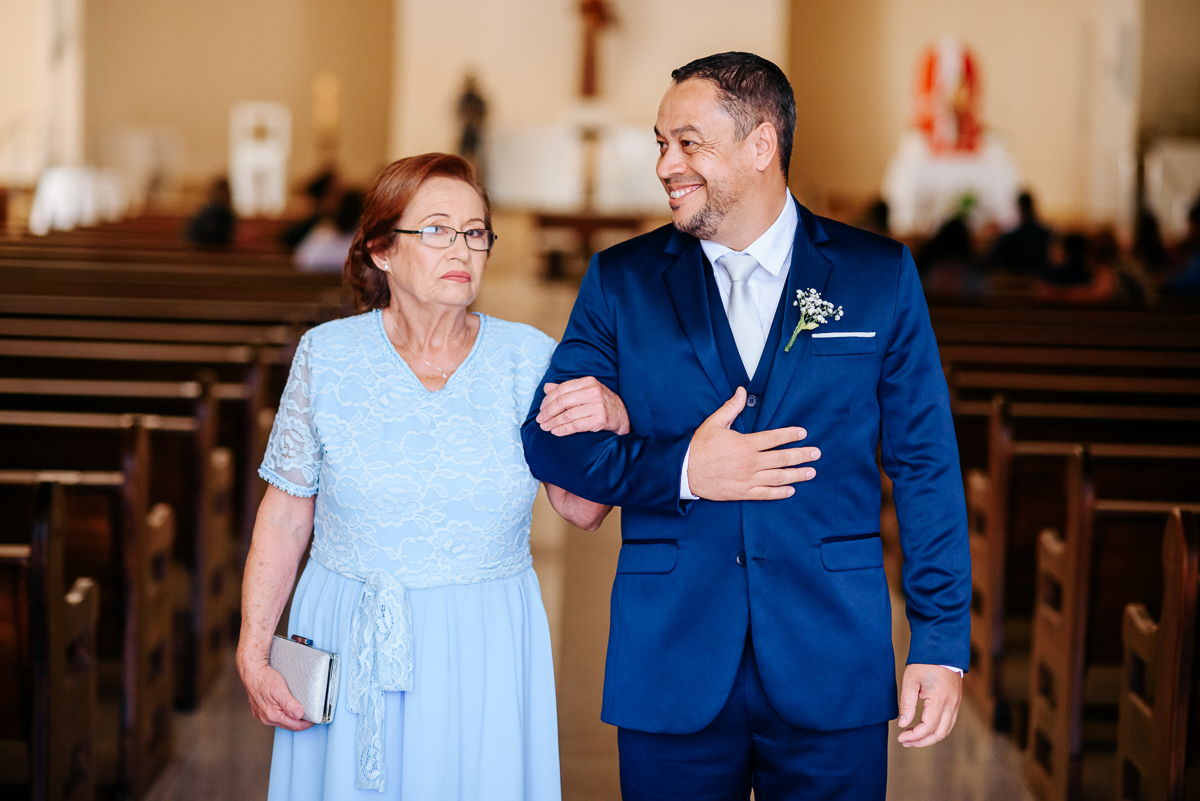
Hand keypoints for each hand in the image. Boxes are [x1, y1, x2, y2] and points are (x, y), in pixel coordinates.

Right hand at [238, 654, 313, 731]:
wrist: (252, 671)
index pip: (295, 726)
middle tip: (311, 714)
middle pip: (289, 725)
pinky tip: (288, 707)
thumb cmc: (265, 678)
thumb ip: (289, 703)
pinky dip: (283, 714)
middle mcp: (266, 718)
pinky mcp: (260, 711)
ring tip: (302, 710)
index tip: (315, 718)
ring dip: (292, 718)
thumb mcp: (279, 689)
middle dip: (301, 721)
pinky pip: (275, 716)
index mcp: (272, 715)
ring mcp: (262, 715)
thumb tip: (299, 714)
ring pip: (282, 721)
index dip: (307, 723)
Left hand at [537, 377, 630, 435]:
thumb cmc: (601, 403)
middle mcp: (593, 392)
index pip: (561, 390)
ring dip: (553, 422)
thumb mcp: (585, 391)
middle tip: (540, 420)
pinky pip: (575, 426)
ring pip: (567, 415)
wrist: (622, 416)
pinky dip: (563, 430)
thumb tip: (546, 387)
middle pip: (562, 402)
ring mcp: (597, 406)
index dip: (547, 400)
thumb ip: (566, 389)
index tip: (541, 409)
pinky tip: (556, 432)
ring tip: (545, 427)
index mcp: (587, 382)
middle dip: (548, 412)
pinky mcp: (599, 420)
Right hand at [687, 387, 817, 500]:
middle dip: (802, 455)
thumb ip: (731, 407)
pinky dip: (780, 493)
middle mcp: (750, 462)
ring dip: (797, 474)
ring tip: (810, 472)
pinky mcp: (742, 492)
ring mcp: (748, 479)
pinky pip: (766, 494)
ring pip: (778, 477)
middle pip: (782, 458)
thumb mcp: (714, 423)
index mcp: (745, 444)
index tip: (803, 433)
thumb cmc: (699, 447)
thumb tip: (741, 391)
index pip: (774, 438)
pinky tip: (791, 490)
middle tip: (816, 454)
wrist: (685, 471)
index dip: (791, 435)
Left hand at [896, 663, 961, 746]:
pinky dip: (938, 729)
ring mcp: (956, 703)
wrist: (942, 649)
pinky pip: (949, 722)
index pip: (928, 728)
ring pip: (946, 730)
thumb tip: (903, 724)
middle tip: (905, 742)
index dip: (914, 736)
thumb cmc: (924, 663)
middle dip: (922, 742)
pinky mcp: (956, 701)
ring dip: (930, 737)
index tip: (900, 736)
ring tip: (913, 738)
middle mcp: (951, 705)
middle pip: (939, 734)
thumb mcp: (910, 682)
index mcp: (939, 700)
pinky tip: (924, 728)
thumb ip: (907, 705)